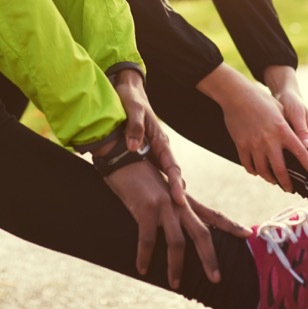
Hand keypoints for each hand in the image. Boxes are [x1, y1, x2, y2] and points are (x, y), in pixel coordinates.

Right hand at [102, 159, 250, 287]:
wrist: (124, 157)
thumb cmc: (141, 177)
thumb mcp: (163, 192)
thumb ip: (174, 208)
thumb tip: (181, 226)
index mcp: (185, 200)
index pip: (213, 214)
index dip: (231, 225)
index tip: (248, 234)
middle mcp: (179, 202)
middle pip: (202, 233)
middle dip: (210, 258)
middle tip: (216, 279)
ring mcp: (164, 205)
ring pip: (177, 242)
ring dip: (176, 266)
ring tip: (175, 284)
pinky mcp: (146, 208)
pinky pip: (147, 239)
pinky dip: (145, 256)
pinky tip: (143, 268)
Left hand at [109, 69, 186, 205]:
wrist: (127, 90)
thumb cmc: (130, 98)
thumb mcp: (132, 109)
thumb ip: (134, 126)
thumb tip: (134, 147)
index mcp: (161, 141)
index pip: (172, 167)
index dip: (175, 184)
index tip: (178, 199)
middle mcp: (160, 150)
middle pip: (172, 178)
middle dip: (177, 197)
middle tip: (180, 216)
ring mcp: (153, 154)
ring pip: (163, 180)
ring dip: (167, 196)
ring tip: (170, 218)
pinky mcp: (144, 156)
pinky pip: (152, 176)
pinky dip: (155, 190)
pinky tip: (153, 205)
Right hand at [198, 64, 307, 189]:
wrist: (236, 95)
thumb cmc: (261, 100)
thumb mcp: (280, 110)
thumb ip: (290, 127)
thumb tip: (302, 140)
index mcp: (283, 131)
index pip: (301, 153)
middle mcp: (269, 141)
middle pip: (281, 170)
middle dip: (287, 183)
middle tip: (290, 189)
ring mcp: (254, 145)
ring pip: (263, 171)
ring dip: (270, 179)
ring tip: (273, 181)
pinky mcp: (241, 145)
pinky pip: (248, 165)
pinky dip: (253, 171)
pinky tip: (257, 171)